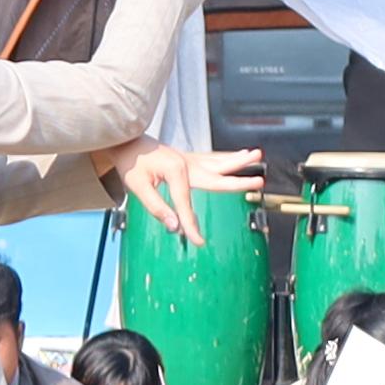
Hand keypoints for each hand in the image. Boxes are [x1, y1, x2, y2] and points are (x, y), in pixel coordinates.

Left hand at [120, 141, 261, 239]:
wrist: (125, 142)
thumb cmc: (131, 164)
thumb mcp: (137, 186)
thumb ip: (157, 207)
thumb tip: (175, 226)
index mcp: (175, 170)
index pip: (185, 203)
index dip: (191, 224)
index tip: (199, 242)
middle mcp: (186, 163)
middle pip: (217, 175)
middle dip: (238, 181)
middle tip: (259, 181)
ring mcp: (189, 159)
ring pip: (218, 162)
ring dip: (238, 160)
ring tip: (256, 155)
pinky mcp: (188, 158)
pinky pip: (212, 158)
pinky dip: (227, 158)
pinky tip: (240, 155)